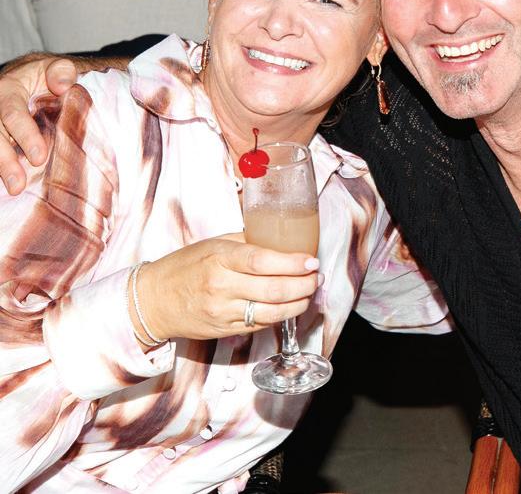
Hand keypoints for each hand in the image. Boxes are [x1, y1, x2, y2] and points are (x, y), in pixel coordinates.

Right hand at [0, 57, 76, 193]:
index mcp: (8, 90)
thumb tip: (63, 85)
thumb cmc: (48, 76)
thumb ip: (62, 71)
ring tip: (14, 189)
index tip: (40, 157)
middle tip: (18, 184)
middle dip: (5, 160)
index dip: (24, 135)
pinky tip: (6, 184)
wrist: (33, 79)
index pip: (12, 113)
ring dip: (0, 167)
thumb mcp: (57, 67)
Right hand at [134, 233, 321, 340]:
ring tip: (310, 292)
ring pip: (272, 312)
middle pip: (274, 289)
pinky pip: (261, 324)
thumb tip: (283, 239)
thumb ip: (247, 242)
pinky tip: (292, 305)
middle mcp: (222, 286)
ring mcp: (224, 312)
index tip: (311, 261)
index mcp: (219, 258)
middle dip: (303, 284)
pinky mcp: (226, 331)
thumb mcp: (214, 244)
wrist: (153, 300)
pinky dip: (281, 315)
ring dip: (299, 303)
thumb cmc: (185, 266)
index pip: (263, 261)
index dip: (293, 263)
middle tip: (316, 277)